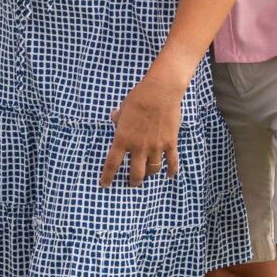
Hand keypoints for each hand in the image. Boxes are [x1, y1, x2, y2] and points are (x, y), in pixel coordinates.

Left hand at [99, 66, 190, 188]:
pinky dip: (171, 170)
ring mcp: (155, 146)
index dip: (108, 176)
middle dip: (133, 181)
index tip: (105, 184)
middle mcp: (138, 147)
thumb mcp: (123, 108)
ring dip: (150, 174)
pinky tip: (170, 175)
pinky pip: (172, 161)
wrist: (160, 92)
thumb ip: (118, 118)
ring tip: (148, 175)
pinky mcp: (170, 143)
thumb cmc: (138, 98)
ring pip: (153, 169)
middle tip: (132, 183)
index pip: (112, 163)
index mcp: (123, 139)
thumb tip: (113, 117)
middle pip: (135, 173)